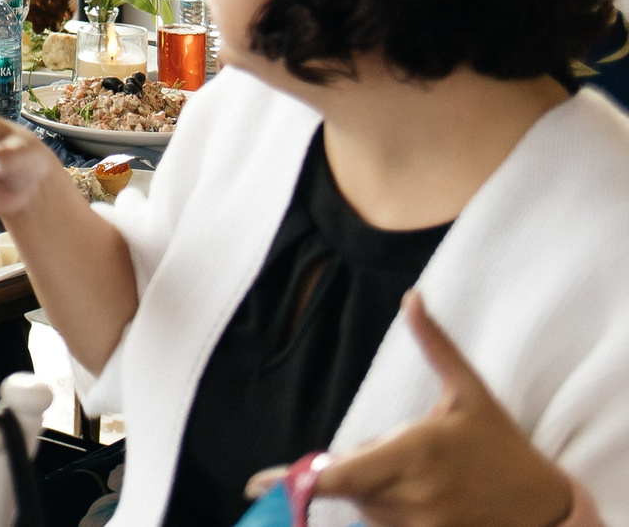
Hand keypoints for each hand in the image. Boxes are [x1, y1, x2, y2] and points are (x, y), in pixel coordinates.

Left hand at [310, 292, 575, 526]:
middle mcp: (415, 494)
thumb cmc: (501, 443)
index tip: (256, 484)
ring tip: (422, 474)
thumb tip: (412, 297)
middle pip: (350, 486)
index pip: (343, 474)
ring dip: (375, 490)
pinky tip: (422, 495)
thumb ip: (435, 346)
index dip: (301, 481)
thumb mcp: (469, 391)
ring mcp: (424, 525)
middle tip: (395, 451)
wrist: (544, 506)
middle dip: (357, 466)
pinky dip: (390, 511)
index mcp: (417, 450)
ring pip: (368, 508)